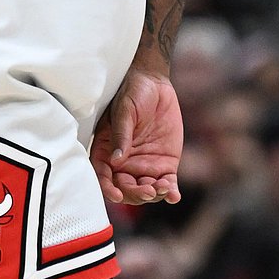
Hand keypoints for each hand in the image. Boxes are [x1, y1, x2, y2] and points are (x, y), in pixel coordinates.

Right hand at [91, 66, 182, 204]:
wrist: (154, 83)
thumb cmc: (132, 92)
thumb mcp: (124, 111)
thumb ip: (121, 135)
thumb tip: (116, 160)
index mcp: (106, 150)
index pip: (104, 175)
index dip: (108, 188)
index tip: (117, 195)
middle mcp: (124, 163)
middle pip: (126, 189)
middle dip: (136, 194)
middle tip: (148, 190)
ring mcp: (144, 165)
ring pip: (146, 190)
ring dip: (153, 194)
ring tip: (164, 187)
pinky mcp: (164, 164)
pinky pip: (167, 183)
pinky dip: (170, 193)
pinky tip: (174, 195)